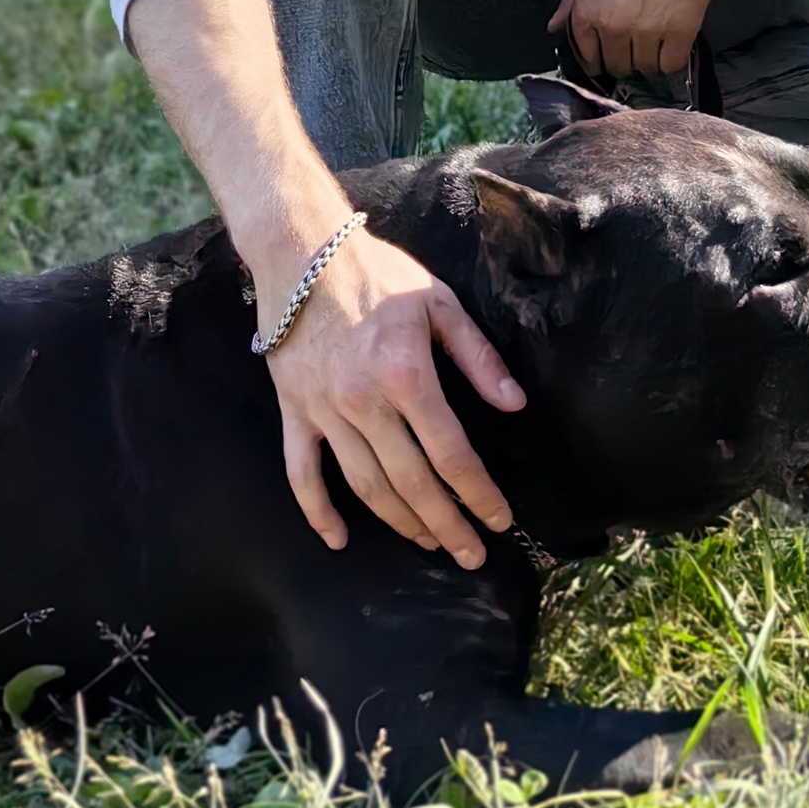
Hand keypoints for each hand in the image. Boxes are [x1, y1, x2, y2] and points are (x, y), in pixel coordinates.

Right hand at [260, 227, 523, 566]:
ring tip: (428, 544)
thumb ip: (479, 357)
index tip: (499, 521)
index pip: (451, 454)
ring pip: (365, 486)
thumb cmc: (377, 273)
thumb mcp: (439, 302)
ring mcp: (324, 411)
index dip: (478, 494)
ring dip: (400, 523)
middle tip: (471, 555)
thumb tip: (514, 405)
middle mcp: (364, 402)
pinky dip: (318, 512)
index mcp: (406, 374)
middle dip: (447, 525)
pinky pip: (301, 472)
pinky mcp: (294, 411)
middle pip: (412, 482)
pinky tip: (338, 541)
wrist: (302, 251)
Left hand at [550, 0, 714, 87]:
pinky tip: (672, 44)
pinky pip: (672, 64)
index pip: (588, 58)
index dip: (600, 58)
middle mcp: (612, 28)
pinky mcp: (679, 33)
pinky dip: (672, 58)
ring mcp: (646, 33)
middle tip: (636, 44)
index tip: (610, 54)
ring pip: (645, 68)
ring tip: (656, 40)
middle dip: (625, 58)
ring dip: (650, 59)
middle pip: (617, 66)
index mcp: (587, 13)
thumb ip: (572, 1)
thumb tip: (554, 26)